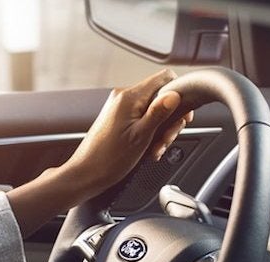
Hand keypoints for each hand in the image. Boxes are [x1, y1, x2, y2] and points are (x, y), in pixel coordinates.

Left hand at [5, 70, 192, 236]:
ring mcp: (120, 108)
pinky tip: (148, 149)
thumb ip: (159, 113)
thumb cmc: (108, 159)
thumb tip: (175, 95)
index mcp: (129, 97)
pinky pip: (142, 119)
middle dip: (169, 120)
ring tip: (154, 148)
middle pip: (160, 98)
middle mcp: (123, 98)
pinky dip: (149, 133)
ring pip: (153, 111)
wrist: (86, 173)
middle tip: (165, 139)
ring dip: (160, 131)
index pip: (164, 79)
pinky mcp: (118, 119)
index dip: (179, 95)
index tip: (182, 115)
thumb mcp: (141, 136)